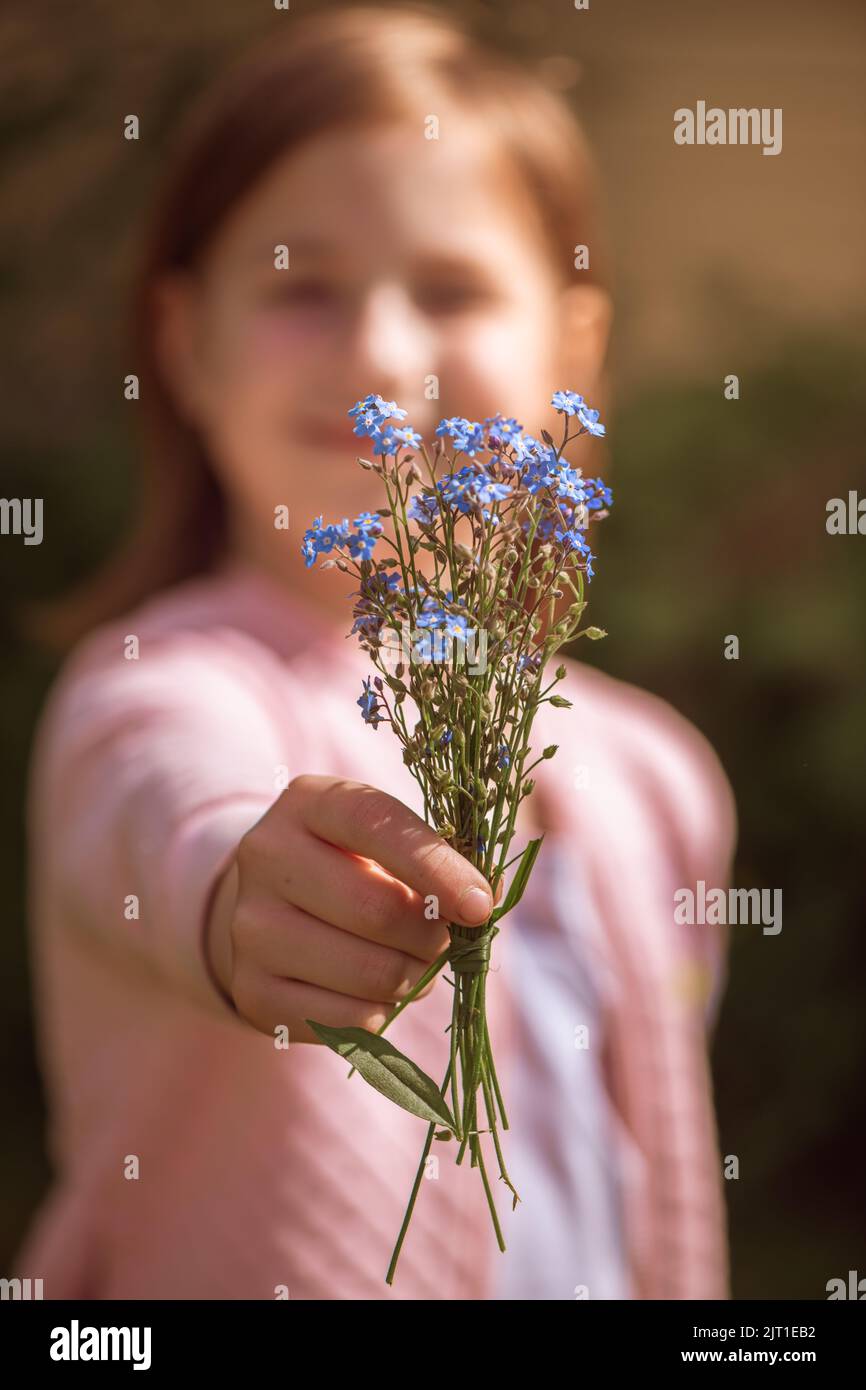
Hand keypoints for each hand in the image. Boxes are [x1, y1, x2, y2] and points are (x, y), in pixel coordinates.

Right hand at [206, 775, 499, 1041]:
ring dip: (415, 977)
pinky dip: (384, 1012)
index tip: (480, 904)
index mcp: (308, 803)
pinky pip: (351, 1021)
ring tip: (410, 961)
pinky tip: (374, 989)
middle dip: (432, 935)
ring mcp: (250, 927)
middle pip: (376, 911)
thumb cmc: (354, 864)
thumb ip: (442, 856)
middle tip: (444, 937)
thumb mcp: (388, 837)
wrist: (272, 906)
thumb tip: (486, 900)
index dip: (438, 867)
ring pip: (370, 974)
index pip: (376, 824)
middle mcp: (265, 857)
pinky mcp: (253, 991)